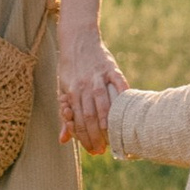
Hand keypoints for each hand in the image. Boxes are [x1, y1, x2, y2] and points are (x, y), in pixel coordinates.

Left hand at [57, 31, 126, 153]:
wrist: (78, 38)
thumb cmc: (70, 67)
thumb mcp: (63, 89)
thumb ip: (65, 115)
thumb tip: (63, 140)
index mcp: (71, 91)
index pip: (77, 121)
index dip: (84, 138)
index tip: (91, 151)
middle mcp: (83, 85)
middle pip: (89, 115)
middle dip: (94, 136)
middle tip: (102, 150)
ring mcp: (98, 76)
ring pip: (101, 102)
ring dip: (105, 121)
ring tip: (111, 137)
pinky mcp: (111, 67)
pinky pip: (119, 83)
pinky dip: (123, 96)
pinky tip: (127, 110)